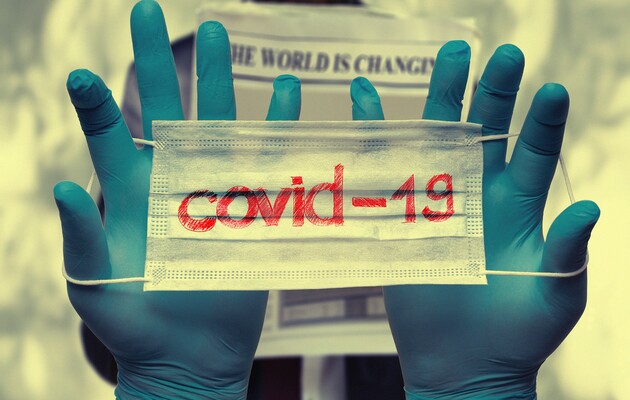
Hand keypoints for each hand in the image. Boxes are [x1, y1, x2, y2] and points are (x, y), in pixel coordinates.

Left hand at [54, 1, 299, 398]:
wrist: (185, 354)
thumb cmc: (131, 323)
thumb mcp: (95, 287)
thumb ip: (83, 239)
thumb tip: (59, 188)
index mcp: (127, 193)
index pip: (109, 134)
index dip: (95, 104)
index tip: (82, 74)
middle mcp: (170, 179)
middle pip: (164, 108)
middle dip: (156, 60)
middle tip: (146, 10)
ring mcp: (212, 190)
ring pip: (217, 123)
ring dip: (218, 79)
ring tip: (217, 30)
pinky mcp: (249, 209)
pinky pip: (265, 160)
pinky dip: (277, 126)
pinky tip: (287, 90)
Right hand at [351, 41, 599, 398]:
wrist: (465, 362)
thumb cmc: (520, 333)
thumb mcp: (557, 295)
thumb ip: (568, 250)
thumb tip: (589, 208)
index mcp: (521, 206)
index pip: (535, 151)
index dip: (544, 121)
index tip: (552, 90)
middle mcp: (480, 192)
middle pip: (485, 129)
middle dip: (494, 92)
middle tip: (504, 53)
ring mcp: (438, 199)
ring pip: (437, 136)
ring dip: (441, 96)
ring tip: (450, 55)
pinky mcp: (401, 214)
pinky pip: (386, 165)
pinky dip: (375, 129)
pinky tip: (365, 94)